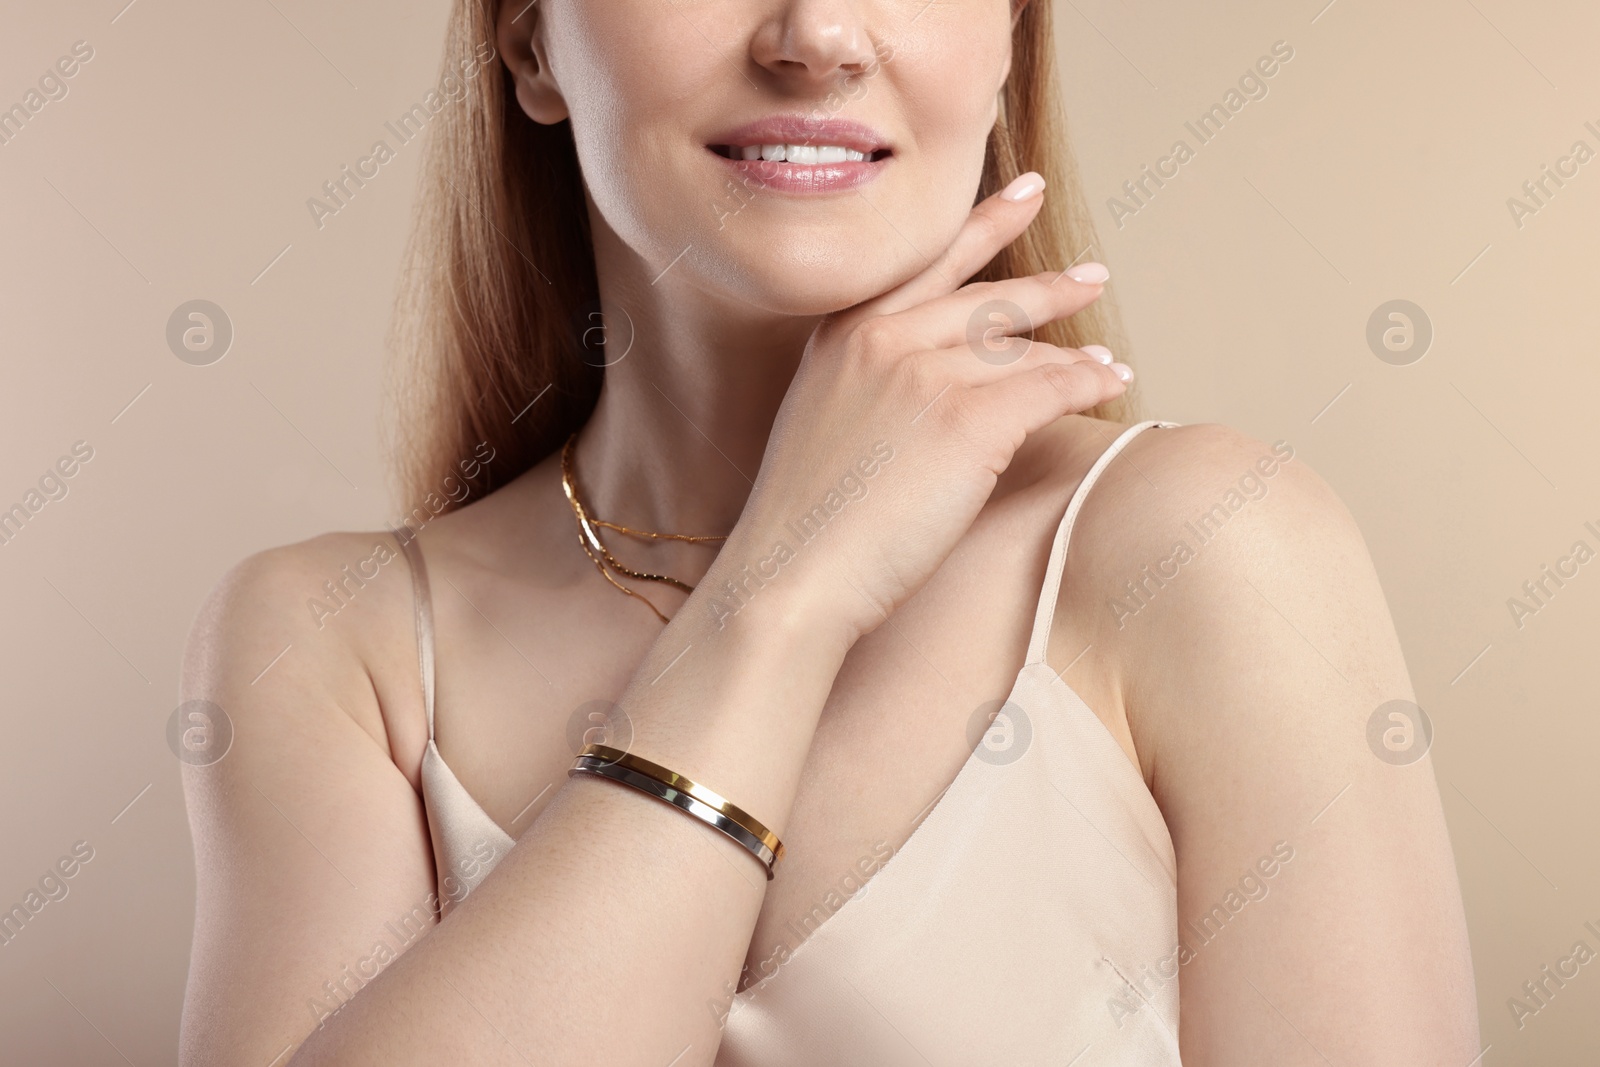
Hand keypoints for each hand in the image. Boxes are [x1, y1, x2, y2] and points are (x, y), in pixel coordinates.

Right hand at [728, 172, 1131, 645]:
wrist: (792, 573)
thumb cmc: (805, 523)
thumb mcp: (823, 425)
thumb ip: (868, 387)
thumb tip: (929, 388)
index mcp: (840, 336)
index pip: (926, 263)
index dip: (984, 224)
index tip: (1024, 191)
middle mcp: (881, 339)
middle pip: (985, 299)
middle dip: (1047, 288)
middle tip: (1091, 278)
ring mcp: (923, 375)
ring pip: (1020, 350)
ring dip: (1074, 353)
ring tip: (1109, 361)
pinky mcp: (966, 420)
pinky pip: (1047, 388)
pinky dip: (1087, 382)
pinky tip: (1110, 382)